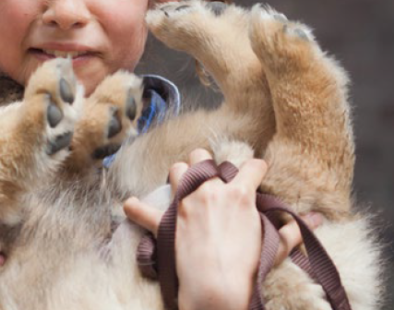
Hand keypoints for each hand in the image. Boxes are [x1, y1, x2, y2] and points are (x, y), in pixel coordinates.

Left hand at [124, 149, 322, 309]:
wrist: (217, 288)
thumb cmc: (248, 268)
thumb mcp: (275, 247)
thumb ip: (292, 230)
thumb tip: (316, 221)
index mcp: (239, 195)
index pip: (251, 167)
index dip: (256, 167)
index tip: (256, 171)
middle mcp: (210, 191)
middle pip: (203, 157)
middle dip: (206, 163)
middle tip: (210, 177)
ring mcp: (185, 204)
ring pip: (177, 170)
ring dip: (179, 175)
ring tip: (182, 184)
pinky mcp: (166, 221)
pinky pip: (142, 209)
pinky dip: (135, 207)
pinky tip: (129, 205)